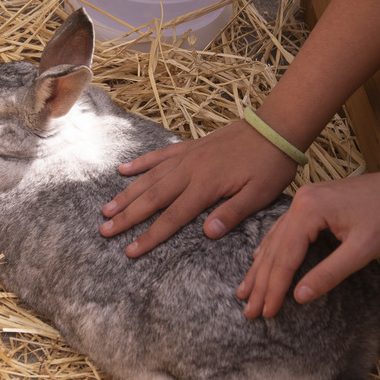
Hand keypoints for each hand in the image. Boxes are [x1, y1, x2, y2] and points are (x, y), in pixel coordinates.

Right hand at [100, 120, 298, 256]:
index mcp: (206, 187)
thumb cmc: (270, 166)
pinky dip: (141, 163)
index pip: (172, 217)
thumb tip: (207, 234)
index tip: (130, 250)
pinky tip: (123, 170)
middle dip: (127, 217)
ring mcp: (188, 156)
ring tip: (107, 209)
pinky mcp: (190, 146)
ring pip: (150, 177)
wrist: (275, 129)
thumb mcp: (259, 195)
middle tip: (104, 231)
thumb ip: (232, 214)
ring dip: (127, 193)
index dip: (150, 236)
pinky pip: (160, 155)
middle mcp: (190, 171)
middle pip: (152, 198)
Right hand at [237, 171, 379, 317]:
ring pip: (276, 240)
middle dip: (262, 282)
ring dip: (261, 268)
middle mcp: (300, 202)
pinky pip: (283, 229)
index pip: (286, 257)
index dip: (275, 288)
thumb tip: (299, 297)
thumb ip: (329, 274)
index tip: (266, 313)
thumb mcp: (361, 250)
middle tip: (248, 311)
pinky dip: (271, 249)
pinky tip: (259, 260)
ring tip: (244, 292)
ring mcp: (304, 200)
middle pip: (275, 249)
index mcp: (309, 210)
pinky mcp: (312, 202)